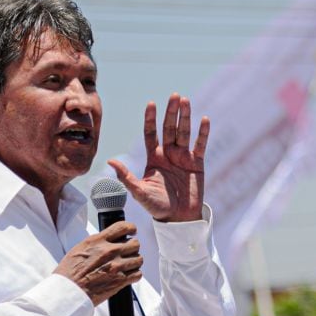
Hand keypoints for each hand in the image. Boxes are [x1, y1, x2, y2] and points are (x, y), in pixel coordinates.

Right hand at [53, 223, 141, 305]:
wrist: (69, 290)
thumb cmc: (70, 272)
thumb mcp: (80, 248)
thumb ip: (97, 242)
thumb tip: (108, 240)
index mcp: (98, 241)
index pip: (123, 227)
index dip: (131, 228)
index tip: (132, 231)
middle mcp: (110, 251)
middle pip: (135, 244)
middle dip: (132, 248)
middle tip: (127, 252)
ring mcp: (117, 266)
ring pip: (139, 259)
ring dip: (134, 262)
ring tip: (127, 265)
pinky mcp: (121, 280)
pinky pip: (138, 274)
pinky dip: (134, 275)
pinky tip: (127, 275)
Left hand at [108, 94, 208, 223]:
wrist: (179, 219)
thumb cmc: (157, 207)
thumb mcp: (139, 192)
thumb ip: (126, 176)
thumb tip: (110, 161)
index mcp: (154, 158)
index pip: (151, 133)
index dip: (151, 119)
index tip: (152, 104)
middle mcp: (168, 154)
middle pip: (169, 128)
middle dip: (171, 112)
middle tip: (175, 96)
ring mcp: (183, 158)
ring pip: (184, 133)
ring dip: (185, 117)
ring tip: (186, 101)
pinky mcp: (197, 164)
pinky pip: (200, 146)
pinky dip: (203, 133)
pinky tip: (205, 120)